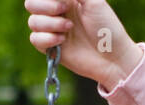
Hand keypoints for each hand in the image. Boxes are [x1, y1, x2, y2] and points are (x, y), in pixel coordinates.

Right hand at [25, 0, 143, 89]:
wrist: (113, 58)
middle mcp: (57, 13)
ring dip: (49, 23)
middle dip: (45, 6)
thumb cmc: (108, 28)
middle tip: (64, 9)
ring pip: (32, 21)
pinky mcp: (51, 48)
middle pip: (31, 4)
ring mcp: (53, 31)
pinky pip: (35, 39)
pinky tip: (62, 40)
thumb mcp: (94, 1)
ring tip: (69, 27)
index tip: (65, 1)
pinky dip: (47, 38)